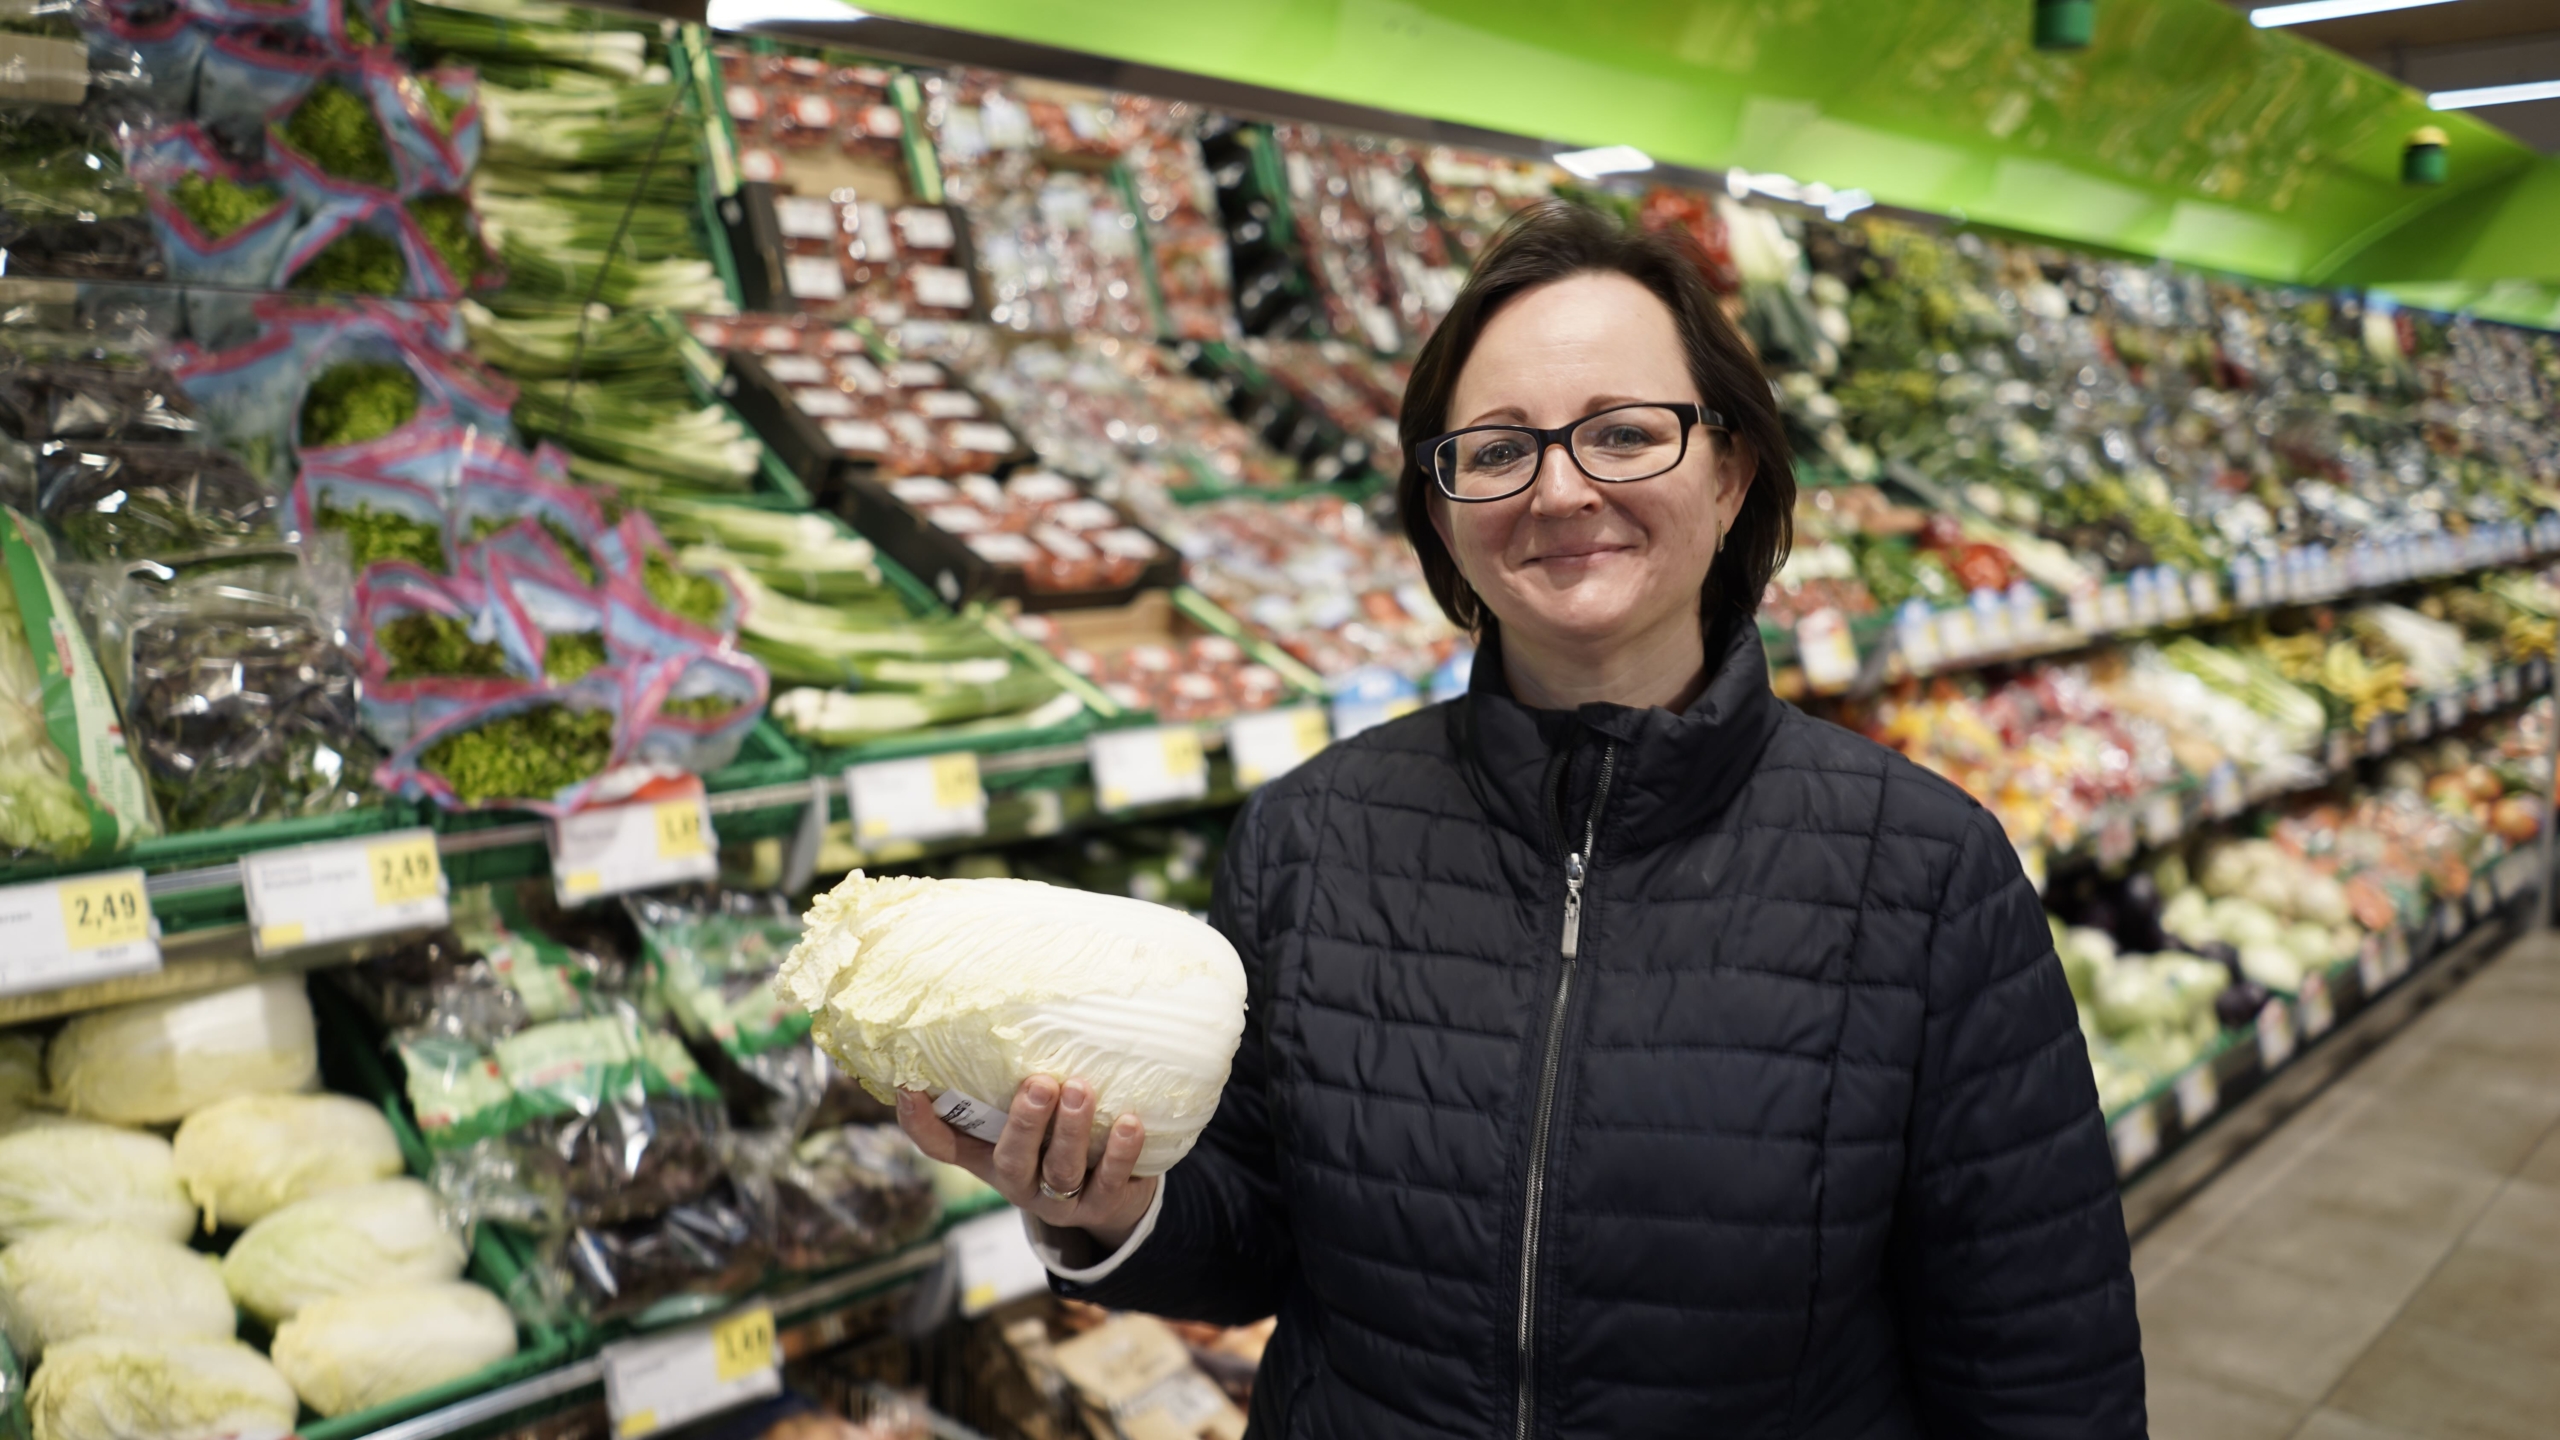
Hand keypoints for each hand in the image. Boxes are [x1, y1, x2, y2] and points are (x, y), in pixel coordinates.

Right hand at [896, 1076, 1156, 1251]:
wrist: (1114, 1197)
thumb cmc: (1060, 1140)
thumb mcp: (1028, 1120)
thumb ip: (1009, 1085)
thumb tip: (998, 1013)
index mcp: (989, 1158)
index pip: (942, 1146)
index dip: (919, 1122)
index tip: (908, 1084)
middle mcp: (1019, 1182)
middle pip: (1011, 1159)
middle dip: (1024, 1122)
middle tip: (1039, 1082)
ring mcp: (1060, 1201)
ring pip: (1061, 1170)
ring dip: (1070, 1130)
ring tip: (1080, 1090)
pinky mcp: (1102, 1206)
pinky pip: (1109, 1181)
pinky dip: (1119, 1152)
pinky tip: (1129, 1123)